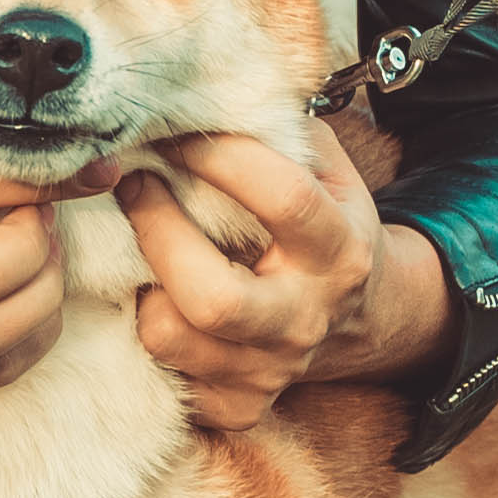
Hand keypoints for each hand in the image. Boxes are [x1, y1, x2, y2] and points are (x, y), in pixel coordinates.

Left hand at [116, 130, 438, 434]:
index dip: (221, 158)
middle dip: (158, 234)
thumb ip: (281, 131)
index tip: (178, 135)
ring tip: (141, 247)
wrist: (363, 317)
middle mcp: (307, 318)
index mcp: (339, 252)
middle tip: (134, 186)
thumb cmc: (325, 225)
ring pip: (172, 338)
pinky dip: (150, 333)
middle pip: (214, 298)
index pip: (282, 200)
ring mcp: (272, 370)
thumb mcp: (327, 171)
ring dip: (142, 285)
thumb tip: (209, 91)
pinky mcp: (241, 406)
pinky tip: (158, 298)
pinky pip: (168, 375)